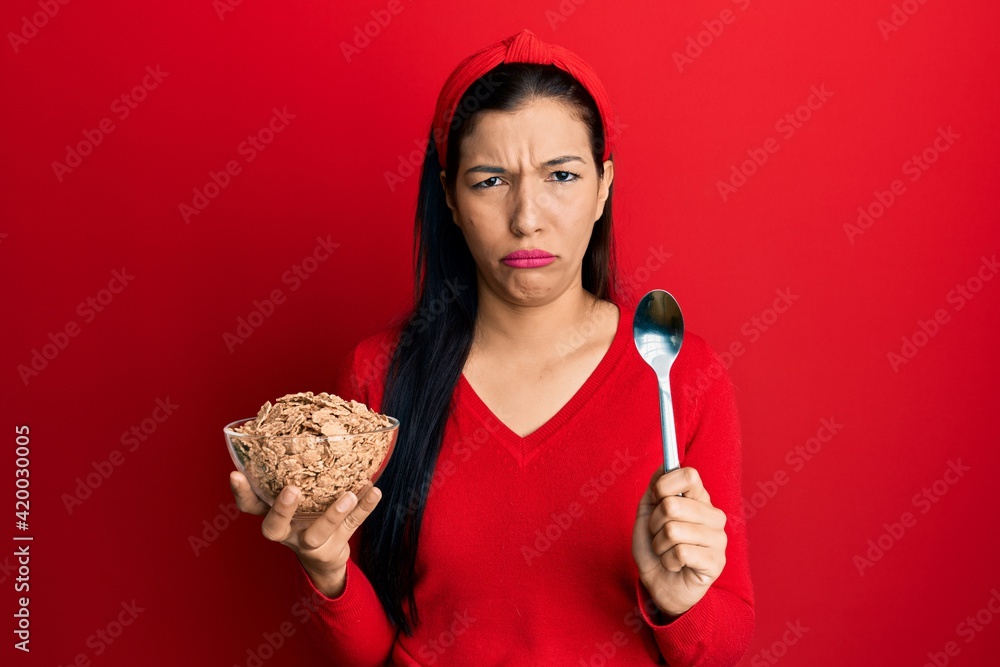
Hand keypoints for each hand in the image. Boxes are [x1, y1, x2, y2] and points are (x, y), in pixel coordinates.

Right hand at [229, 471, 381, 596]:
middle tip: (292, 490)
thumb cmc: (306, 512)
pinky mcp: (335, 545)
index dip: (241, 492)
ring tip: (349, 494)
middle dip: (282, 510)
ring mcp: (310, 542)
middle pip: (273, 528)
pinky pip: (351, 527)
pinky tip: (373, 491)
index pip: (249, 506)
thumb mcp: (296, 495)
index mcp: (272, 514)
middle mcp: (287, 531)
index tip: (235, 474)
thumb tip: (310, 423)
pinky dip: (364, 508)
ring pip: (317, 533)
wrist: (325, 556)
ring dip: (333, 513)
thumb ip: (295, 468)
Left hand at [632, 465, 727, 617]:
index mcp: (699, 499)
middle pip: (672, 505)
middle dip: (655, 524)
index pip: (689, 475)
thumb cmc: (656, 549)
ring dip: (659, 545)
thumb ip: (656, 488)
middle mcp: (714, 515)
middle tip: (660, 535)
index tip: (657, 498)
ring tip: (667, 552)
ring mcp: (718, 539)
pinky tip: (675, 565)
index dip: (665, 485)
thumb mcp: (648, 515)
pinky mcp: (716, 562)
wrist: (661, 586)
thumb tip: (664, 464)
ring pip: (672, 530)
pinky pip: (679, 553)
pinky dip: (668, 561)